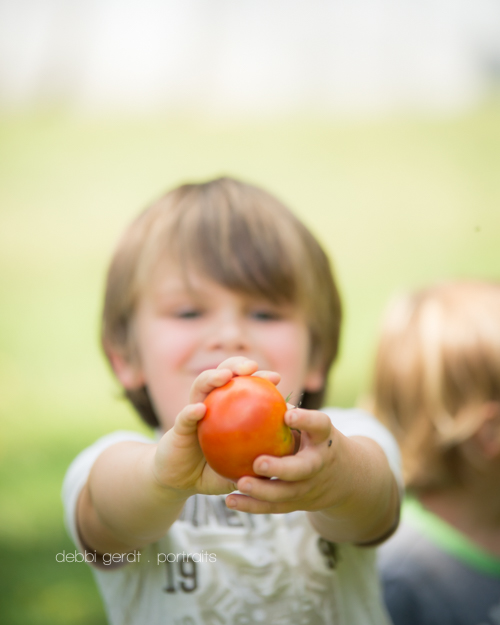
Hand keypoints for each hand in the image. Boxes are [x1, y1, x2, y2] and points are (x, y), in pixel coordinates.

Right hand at [152, 357, 280, 496]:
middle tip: (251, 367)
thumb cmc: (216, 472)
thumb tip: (293, 450)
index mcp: (226, 409)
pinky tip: (199, 410)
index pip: (243, 385)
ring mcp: (193, 414)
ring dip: (212, 377)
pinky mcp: (178, 430)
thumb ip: (262, 458)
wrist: (182, 482)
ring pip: (200, 387)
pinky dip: (190, 412)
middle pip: (222, 375)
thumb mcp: (243, 466)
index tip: (275, 378)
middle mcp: (209, 404)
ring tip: (225, 376)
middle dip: (236, 364)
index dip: (259, 377)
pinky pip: (184, 418)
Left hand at [225, 407, 339, 513]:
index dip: (306, 420)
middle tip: (258, 462)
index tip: (288, 414)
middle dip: (281, 468)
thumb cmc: (316, 440)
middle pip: (302, 469)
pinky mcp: (297, 504)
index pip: (319, 425)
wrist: (345, 477)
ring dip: (262, 491)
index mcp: (324, 438)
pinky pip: (273, 508)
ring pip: (286, 493)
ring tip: (240, 483)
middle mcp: (319, 463)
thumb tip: (256, 386)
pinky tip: (230, 500)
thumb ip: (289, 413)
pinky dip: (251, 506)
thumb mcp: (311, 425)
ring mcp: (309, 487)